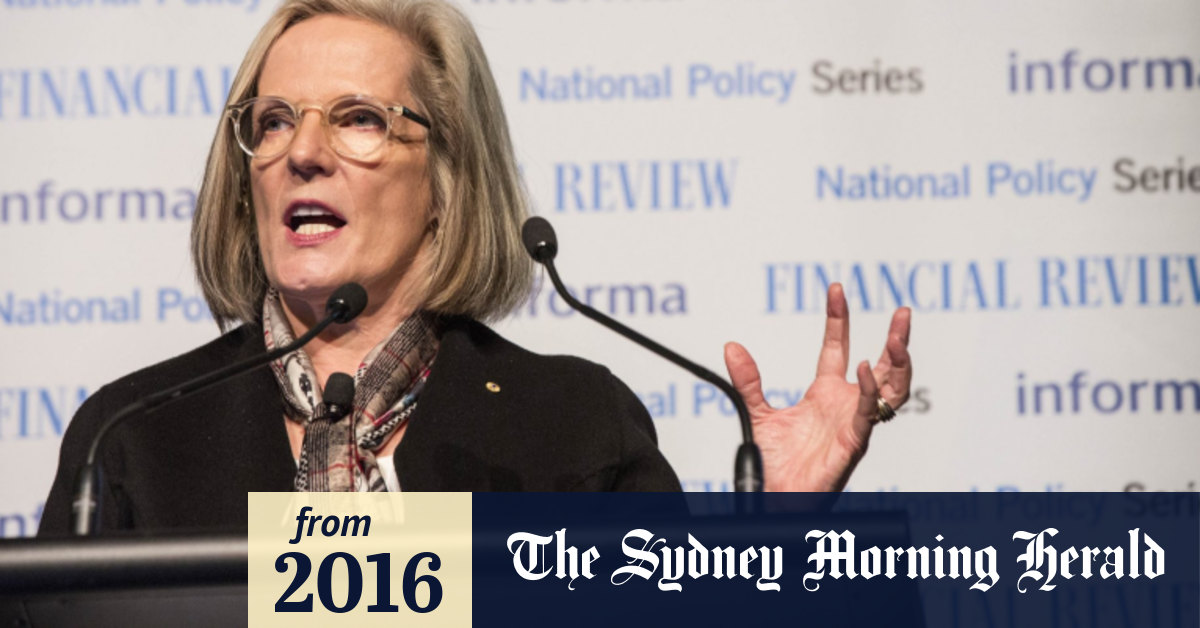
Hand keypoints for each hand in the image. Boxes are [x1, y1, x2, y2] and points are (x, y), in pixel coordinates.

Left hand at [724, 283, 911, 491]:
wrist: (776, 498)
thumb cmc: (775, 463)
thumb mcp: (757, 412)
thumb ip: (748, 380)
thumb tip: (731, 346)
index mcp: (826, 394)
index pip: (837, 347)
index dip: (838, 319)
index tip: (836, 289)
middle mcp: (846, 405)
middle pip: (883, 365)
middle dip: (896, 338)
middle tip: (904, 311)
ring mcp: (855, 422)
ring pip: (893, 389)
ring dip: (900, 363)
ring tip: (899, 337)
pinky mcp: (855, 441)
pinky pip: (871, 414)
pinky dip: (872, 391)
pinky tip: (868, 369)